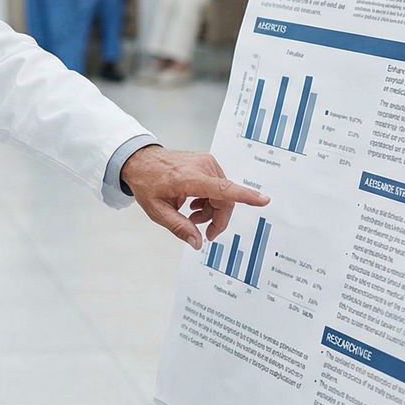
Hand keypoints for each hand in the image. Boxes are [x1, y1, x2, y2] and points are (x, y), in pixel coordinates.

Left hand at [119, 146, 268, 249]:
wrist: (140, 161)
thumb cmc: (147, 183)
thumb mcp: (157, 211)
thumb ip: (179, 227)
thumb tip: (198, 243)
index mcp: (190, 179)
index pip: (223, 189)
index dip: (245, 196)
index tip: (264, 200)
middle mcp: (202, 167)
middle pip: (225, 199)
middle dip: (218, 219)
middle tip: (205, 233)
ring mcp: (206, 163)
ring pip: (223, 194)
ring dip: (212, 210)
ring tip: (193, 216)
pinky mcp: (207, 162)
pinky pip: (219, 186)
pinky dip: (210, 199)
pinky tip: (195, 205)